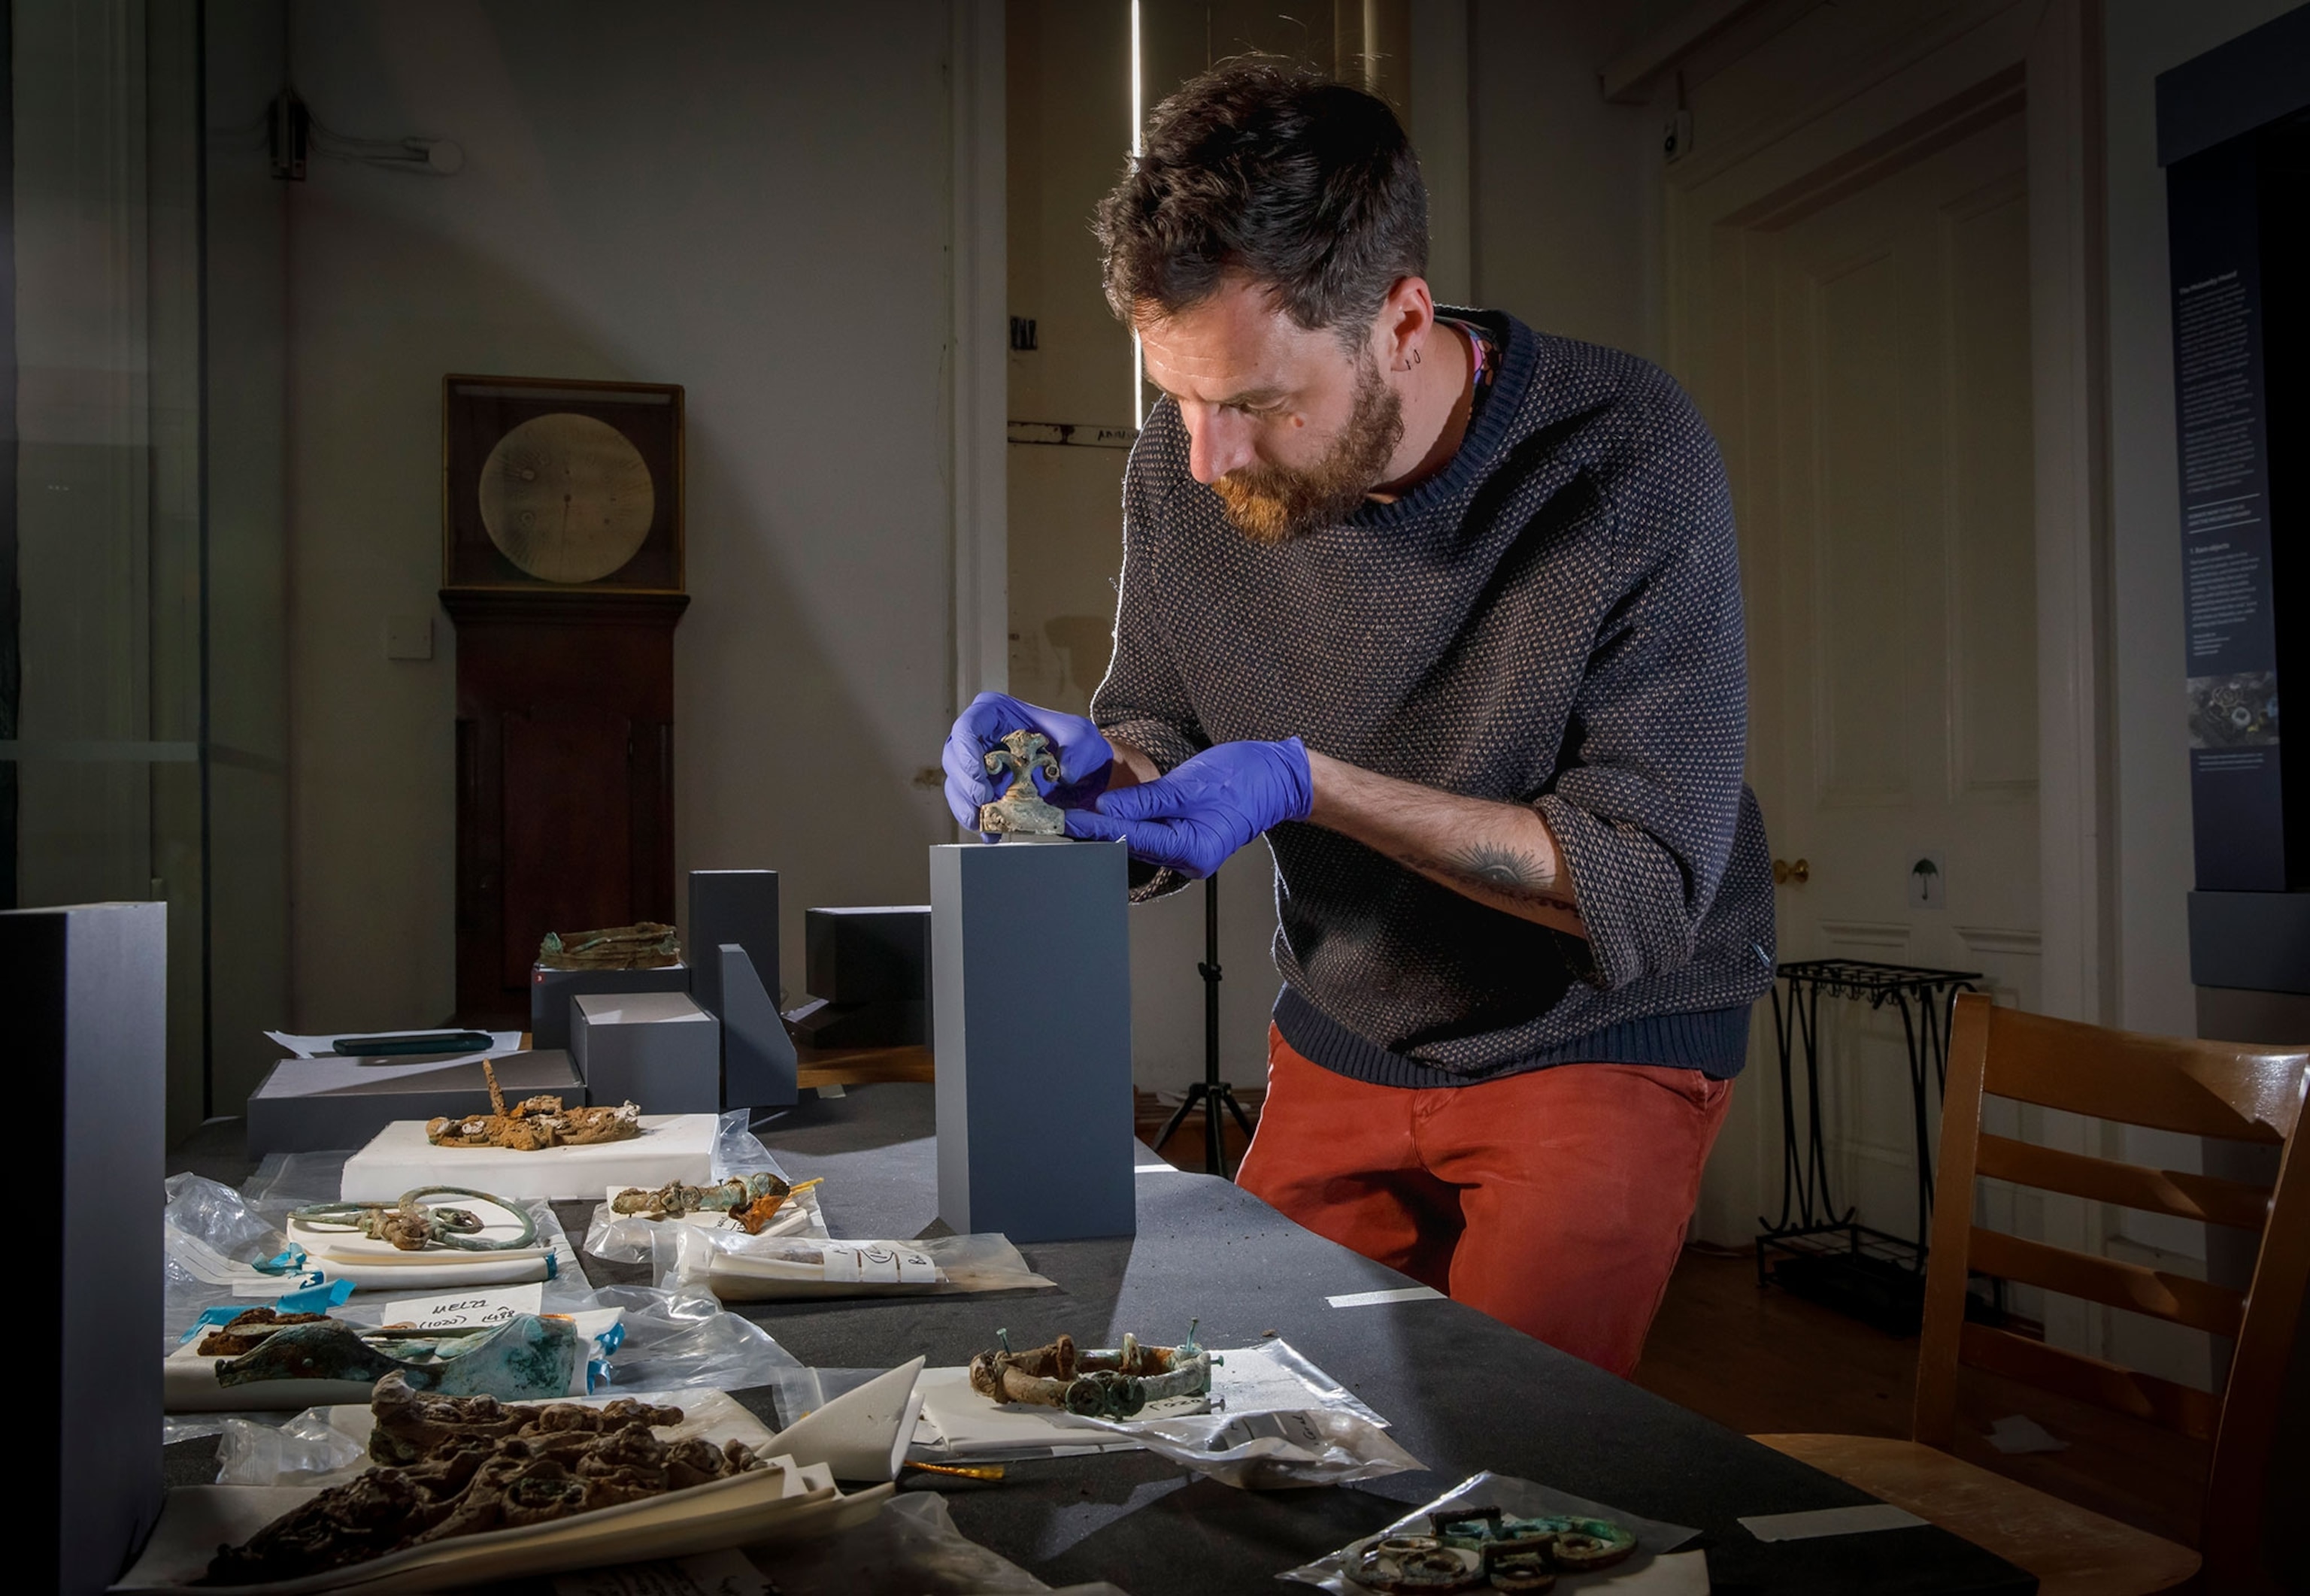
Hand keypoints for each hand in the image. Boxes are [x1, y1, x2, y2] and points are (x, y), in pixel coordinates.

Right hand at [941, 692, 1115, 830]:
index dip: (966, 751)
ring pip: (956, 783)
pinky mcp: (982, 786)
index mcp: (994, 712)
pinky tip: (991, 833)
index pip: (967, 727)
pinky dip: (978, 819)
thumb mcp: (1081, 737)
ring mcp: (977, 762)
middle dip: (965, 783)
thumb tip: (1065, 773)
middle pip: (953, 757)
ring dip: (965, 805)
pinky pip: (969, 803)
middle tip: (983, 801)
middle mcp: (979, 735)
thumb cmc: (1072, 740)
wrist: (1079, 763)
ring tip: (983, 823)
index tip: (980, 775)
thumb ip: (1076, 750)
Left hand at [1062, 738, 1312, 877]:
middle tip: (1063, 816)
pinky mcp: (1188, 840)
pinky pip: (1154, 834)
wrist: (1277, 776)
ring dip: (1113, 826)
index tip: (1067, 820)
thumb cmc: (1243, 779)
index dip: (1096, 828)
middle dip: (1100, 830)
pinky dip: (1133, 822)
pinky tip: (1111, 811)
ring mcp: (1189, 853)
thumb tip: (1105, 809)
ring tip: (1080, 813)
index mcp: (1192, 851)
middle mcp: (1189, 861)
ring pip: (1142, 840)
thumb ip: (1144, 801)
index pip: (1133, 838)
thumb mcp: (1188, 786)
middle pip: (1134, 844)